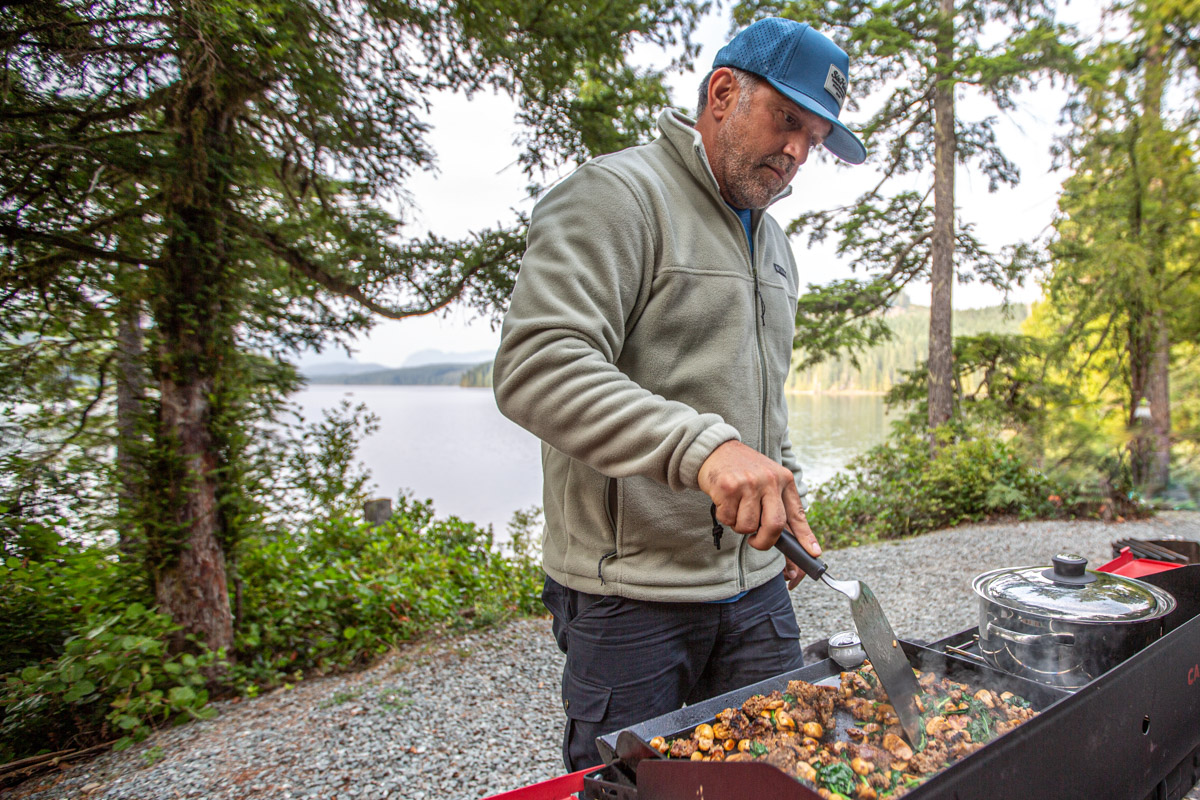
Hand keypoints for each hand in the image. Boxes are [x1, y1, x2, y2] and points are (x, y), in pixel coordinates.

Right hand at [698, 441, 821, 566]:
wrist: (716, 449)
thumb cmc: (744, 470)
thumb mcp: (768, 479)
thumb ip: (777, 504)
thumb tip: (789, 536)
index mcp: (783, 479)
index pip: (797, 513)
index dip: (806, 536)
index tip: (814, 553)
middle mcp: (769, 480)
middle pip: (774, 525)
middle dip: (763, 541)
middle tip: (755, 541)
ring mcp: (748, 483)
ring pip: (748, 526)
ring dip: (739, 526)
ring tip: (736, 508)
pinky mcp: (727, 487)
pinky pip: (728, 519)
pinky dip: (724, 516)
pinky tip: (724, 501)